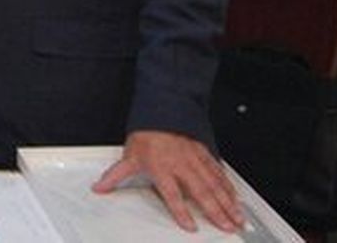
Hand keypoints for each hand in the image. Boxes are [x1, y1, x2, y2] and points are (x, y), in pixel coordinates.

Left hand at [93, 130, 243, 232]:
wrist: (160, 110)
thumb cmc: (146, 135)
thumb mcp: (129, 156)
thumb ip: (115, 176)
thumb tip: (100, 187)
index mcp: (162, 168)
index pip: (172, 194)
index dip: (181, 212)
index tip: (191, 227)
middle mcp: (181, 165)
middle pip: (201, 192)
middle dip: (216, 211)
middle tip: (227, 227)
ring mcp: (195, 159)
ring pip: (214, 184)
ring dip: (227, 201)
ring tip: (237, 217)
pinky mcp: (204, 153)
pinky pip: (218, 171)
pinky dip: (228, 185)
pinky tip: (235, 196)